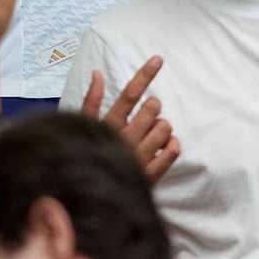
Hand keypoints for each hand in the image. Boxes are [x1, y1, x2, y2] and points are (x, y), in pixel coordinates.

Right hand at [81, 56, 178, 182]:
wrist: (90, 198)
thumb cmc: (89, 156)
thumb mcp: (85, 128)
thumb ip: (92, 101)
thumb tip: (97, 73)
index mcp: (107, 126)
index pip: (129, 95)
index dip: (144, 75)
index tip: (158, 59)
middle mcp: (123, 140)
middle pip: (152, 108)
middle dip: (153, 108)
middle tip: (146, 118)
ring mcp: (138, 158)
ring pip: (165, 128)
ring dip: (162, 128)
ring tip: (150, 136)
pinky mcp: (150, 175)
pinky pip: (173, 151)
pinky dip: (172, 146)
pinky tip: (162, 148)